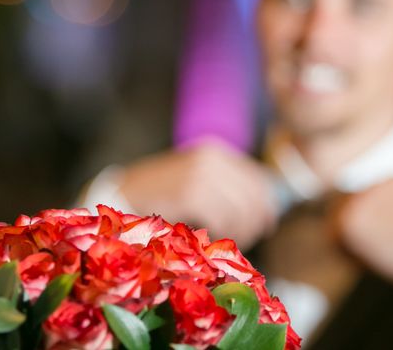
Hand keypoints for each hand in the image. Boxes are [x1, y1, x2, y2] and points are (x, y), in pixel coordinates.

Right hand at [118, 139, 277, 249]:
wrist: (124, 192)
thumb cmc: (162, 192)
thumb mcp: (196, 178)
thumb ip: (226, 186)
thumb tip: (263, 208)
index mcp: (215, 151)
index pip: (257, 177)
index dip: (267, 202)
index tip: (267, 223)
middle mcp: (211, 158)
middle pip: (253, 195)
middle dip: (255, 221)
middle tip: (249, 238)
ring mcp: (200, 174)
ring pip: (240, 209)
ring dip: (239, 231)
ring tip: (228, 240)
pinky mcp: (190, 193)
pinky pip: (221, 218)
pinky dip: (221, 233)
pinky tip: (212, 238)